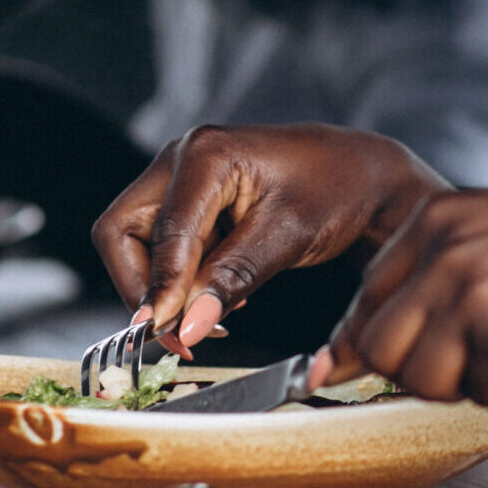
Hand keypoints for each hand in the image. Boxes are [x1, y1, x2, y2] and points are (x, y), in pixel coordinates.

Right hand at [91, 124, 448, 350]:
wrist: (365, 177)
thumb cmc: (337, 190)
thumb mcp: (289, 236)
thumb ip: (233, 278)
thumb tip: (188, 325)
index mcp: (206, 154)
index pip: (159, 231)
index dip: (158, 287)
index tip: (167, 333)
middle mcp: (183, 159)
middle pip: (122, 232)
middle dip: (144, 288)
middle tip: (179, 334)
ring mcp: (183, 179)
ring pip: (135, 245)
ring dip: (163, 290)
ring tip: (211, 319)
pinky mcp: (192, 203)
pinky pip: (162, 249)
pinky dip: (180, 283)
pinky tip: (219, 299)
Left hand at [318, 180, 487, 409]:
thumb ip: (438, 263)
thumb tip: (365, 335)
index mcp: (437, 217)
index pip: (367, 295)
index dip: (366, 339)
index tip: (358, 364)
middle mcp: (445, 255)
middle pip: (381, 347)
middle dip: (418, 368)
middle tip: (471, 359)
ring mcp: (475, 301)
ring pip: (424, 381)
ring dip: (468, 381)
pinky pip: (486, 397)